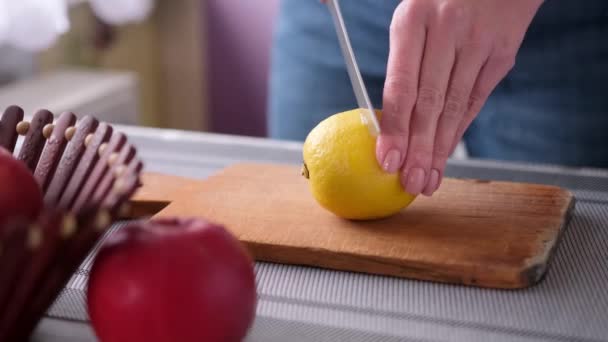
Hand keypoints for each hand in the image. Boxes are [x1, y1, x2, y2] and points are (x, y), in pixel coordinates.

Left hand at [376, 0, 543, 195]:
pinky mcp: (502, 54)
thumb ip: (397, 59)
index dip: (394, 128)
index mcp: (412, 19)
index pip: (401, 87)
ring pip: (455, 108)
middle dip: (418, 150)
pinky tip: (447, 154)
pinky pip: (476, 100)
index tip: (387, 161)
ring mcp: (478, 43)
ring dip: (440, 150)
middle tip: (408, 184)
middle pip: (429, 105)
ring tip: (427, 180)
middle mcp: (446, 31)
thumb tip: (379, 116)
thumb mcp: (411, 14)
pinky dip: (460, 131)